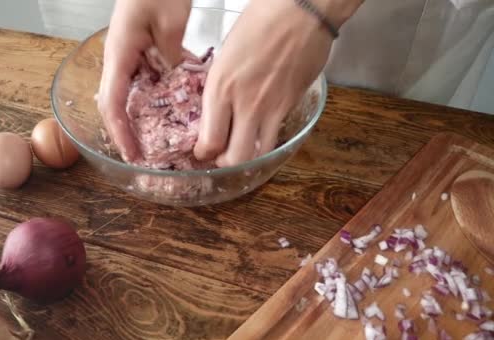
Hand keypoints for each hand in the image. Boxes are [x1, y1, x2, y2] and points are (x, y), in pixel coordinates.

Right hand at [97, 0, 190, 160]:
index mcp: (119, 54)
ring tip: (160, 139)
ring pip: (131, 95)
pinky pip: (145, 80)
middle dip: (128, 132)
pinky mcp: (140, 52)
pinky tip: (174, 106)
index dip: (121, 132)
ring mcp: (128, 56)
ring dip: (142, 117)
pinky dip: (156, 95)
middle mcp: (119, 59)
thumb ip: (171, 56)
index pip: (113, 103)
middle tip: (146, 156)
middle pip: (116, 104)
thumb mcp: (170, 23)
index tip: (132, 154)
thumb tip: (175, 83)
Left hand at [194, 0, 356, 166]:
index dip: (204, 152)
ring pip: (256, 155)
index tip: (202, 150)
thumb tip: (217, 104)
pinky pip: (274, 138)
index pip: (208, 140)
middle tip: (222, 156)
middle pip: (231, 157)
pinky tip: (262, 135)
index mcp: (219, 88)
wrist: (300, 12)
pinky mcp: (290, 107)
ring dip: (247, 159)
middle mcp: (242, 104)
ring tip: (243, 151)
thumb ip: (220, 84)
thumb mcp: (226, 53)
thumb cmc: (259, 22)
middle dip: (224, 163)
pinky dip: (266, 144)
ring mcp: (268, 109)